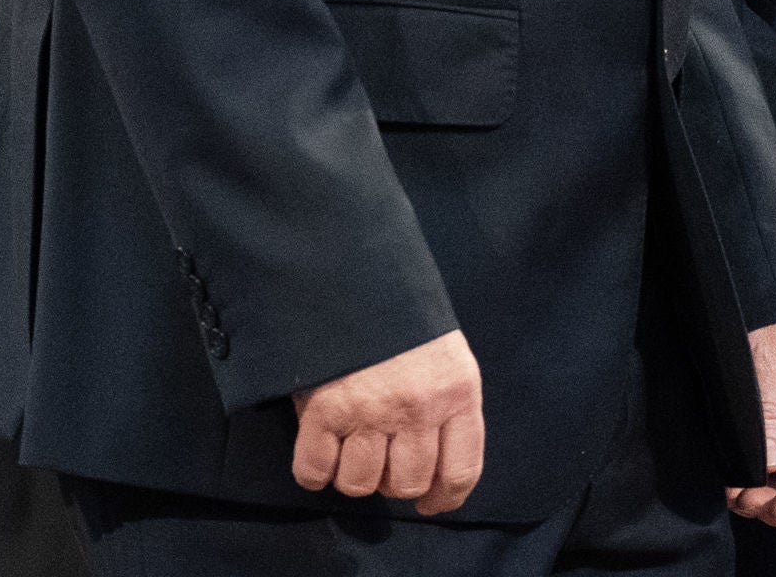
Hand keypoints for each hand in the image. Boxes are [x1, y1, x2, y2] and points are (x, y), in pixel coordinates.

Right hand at [291, 328, 484, 515]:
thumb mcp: (446, 353)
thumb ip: (447, 404)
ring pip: (360, 483)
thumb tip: (437, 467)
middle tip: (383, 461)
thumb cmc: (403, 318)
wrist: (351, 272)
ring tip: (352, 450)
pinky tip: (321, 452)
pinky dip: (314, 470)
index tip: (431, 503)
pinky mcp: (323, 410)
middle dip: (394, 483)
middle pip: (407, 483)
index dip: (445, 497)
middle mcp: (417, 407)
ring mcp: (369, 410)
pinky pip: (315, 471)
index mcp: (457, 391)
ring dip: (353, 475)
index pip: (461, 469)